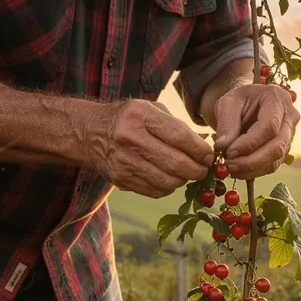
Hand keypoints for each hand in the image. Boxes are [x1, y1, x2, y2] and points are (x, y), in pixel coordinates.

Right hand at [87, 99, 213, 197]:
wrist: (91, 133)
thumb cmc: (129, 119)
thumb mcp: (150, 109)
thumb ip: (176, 125)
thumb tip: (204, 147)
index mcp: (141, 115)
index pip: (180, 136)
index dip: (200, 150)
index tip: (210, 156)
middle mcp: (131, 138)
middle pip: (176, 163)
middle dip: (196, 170)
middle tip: (203, 170)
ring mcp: (124, 161)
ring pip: (167, 182)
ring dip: (183, 181)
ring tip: (187, 174)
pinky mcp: (121, 179)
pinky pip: (155, 191)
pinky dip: (168, 188)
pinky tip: (170, 179)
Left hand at [213, 84, 298, 179]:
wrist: (246, 106)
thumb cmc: (238, 101)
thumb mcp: (227, 103)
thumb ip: (226, 123)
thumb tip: (222, 146)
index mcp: (277, 99)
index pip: (269, 126)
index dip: (250, 143)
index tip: (229, 151)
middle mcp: (289, 118)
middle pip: (277, 146)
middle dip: (251, 160)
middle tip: (229, 164)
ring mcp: (289, 136)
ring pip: (275, 160)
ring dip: (251, 168)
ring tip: (230, 167)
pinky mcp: (283, 151)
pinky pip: (271, 166)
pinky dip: (253, 172)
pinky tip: (238, 170)